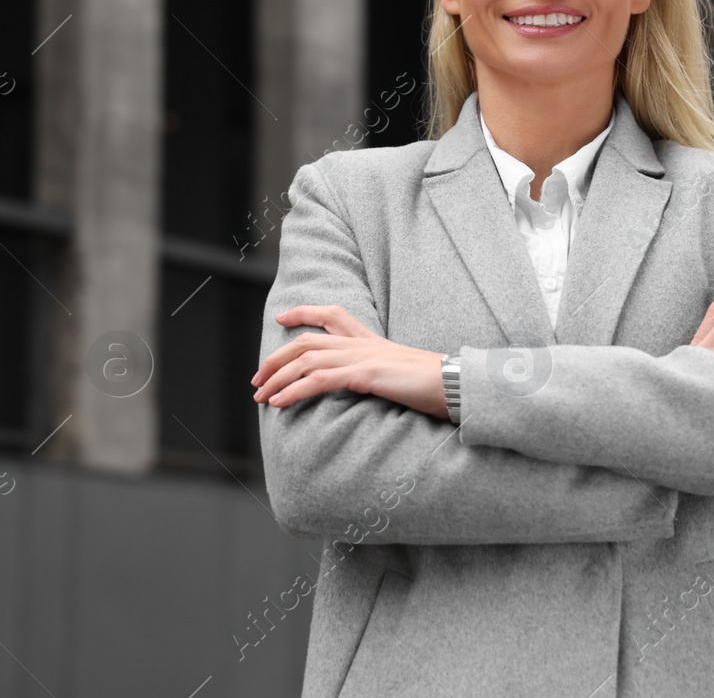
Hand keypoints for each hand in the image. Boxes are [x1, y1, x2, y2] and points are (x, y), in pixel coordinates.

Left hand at [252, 305, 448, 417]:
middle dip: (275, 359)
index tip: (281, 318)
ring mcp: (363, 356)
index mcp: (370, 340)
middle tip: (256, 380)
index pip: (331, 315)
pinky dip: (294, 390)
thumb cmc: (434, 384)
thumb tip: (366, 384)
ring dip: (277, 379)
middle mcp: (362, 343)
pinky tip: (279, 402)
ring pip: (306, 360)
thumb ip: (379, 373)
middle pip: (305, 341)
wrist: (457, 384)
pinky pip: (319, 380)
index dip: (303, 312)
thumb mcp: (400, 373)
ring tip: (260, 396)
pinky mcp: (366, 374)